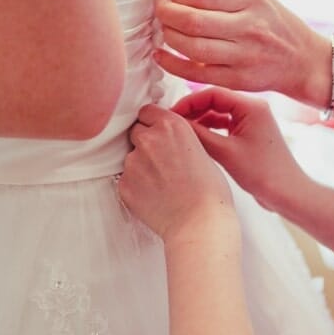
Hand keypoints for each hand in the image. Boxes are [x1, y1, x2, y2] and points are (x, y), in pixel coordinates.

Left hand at [118, 104, 235, 246]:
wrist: (199, 223)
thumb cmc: (209, 192)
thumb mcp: (202, 152)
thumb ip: (179, 139)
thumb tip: (169, 139)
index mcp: (171, 126)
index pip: (146, 111)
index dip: (151, 122)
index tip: (155, 130)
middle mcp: (148, 139)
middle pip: (135, 132)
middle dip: (144, 142)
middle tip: (160, 160)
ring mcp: (132, 162)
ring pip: (130, 156)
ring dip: (140, 165)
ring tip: (160, 183)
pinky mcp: (123, 183)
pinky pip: (126, 178)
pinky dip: (135, 184)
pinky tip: (153, 195)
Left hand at [154, 0, 330, 105]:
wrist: (304, 61)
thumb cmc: (273, 24)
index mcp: (253, 1)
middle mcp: (250, 28)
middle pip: (193, 21)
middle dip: (166, 15)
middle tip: (159, 12)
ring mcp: (244, 56)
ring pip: (192, 48)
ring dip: (168, 38)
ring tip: (163, 30)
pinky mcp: (236, 79)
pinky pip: (195, 73)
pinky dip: (171, 64)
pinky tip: (160, 55)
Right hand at [171, 87, 307, 211]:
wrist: (287, 193)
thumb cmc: (264, 174)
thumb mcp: (224, 152)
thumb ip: (198, 134)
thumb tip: (175, 122)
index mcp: (252, 106)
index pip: (212, 93)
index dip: (188, 102)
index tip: (172, 114)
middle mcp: (254, 108)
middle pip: (214, 100)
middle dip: (192, 110)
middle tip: (173, 122)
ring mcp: (252, 120)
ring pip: (218, 112)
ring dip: (199, 120)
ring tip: (182, 132)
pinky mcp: (249, 132)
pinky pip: (224, 124)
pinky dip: (209, 129)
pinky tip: (196, 139)